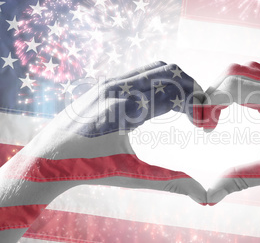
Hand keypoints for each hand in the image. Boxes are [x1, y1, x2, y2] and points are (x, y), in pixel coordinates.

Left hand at [0, 61, 205, 241]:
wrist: (48, 158)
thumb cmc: (87, 167)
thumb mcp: (131, 174)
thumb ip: (169, 180)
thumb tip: (203, 196)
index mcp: (125, 109)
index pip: (174, 93)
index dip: (197, 106)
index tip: (206, 125)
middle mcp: (117, 88)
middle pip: (170, 73)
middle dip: (192, 88)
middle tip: (202, 113)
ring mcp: (109, 82)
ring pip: (157, 69)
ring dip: (178, 83)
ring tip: (187, 107)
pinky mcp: (105, 84)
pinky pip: (142, 74)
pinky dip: (162, 83)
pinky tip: (164, 104)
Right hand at [203, 62, 259, 241]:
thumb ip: (241, 178)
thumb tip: (209, 196)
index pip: (231, 84)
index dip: (209, 102)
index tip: (203, 128)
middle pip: (234, 72)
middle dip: (213, 93)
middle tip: (208, 123)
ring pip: (247, 70)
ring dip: (227, 87)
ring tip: (220, 114)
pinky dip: (242, 86)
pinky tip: (241, 106)